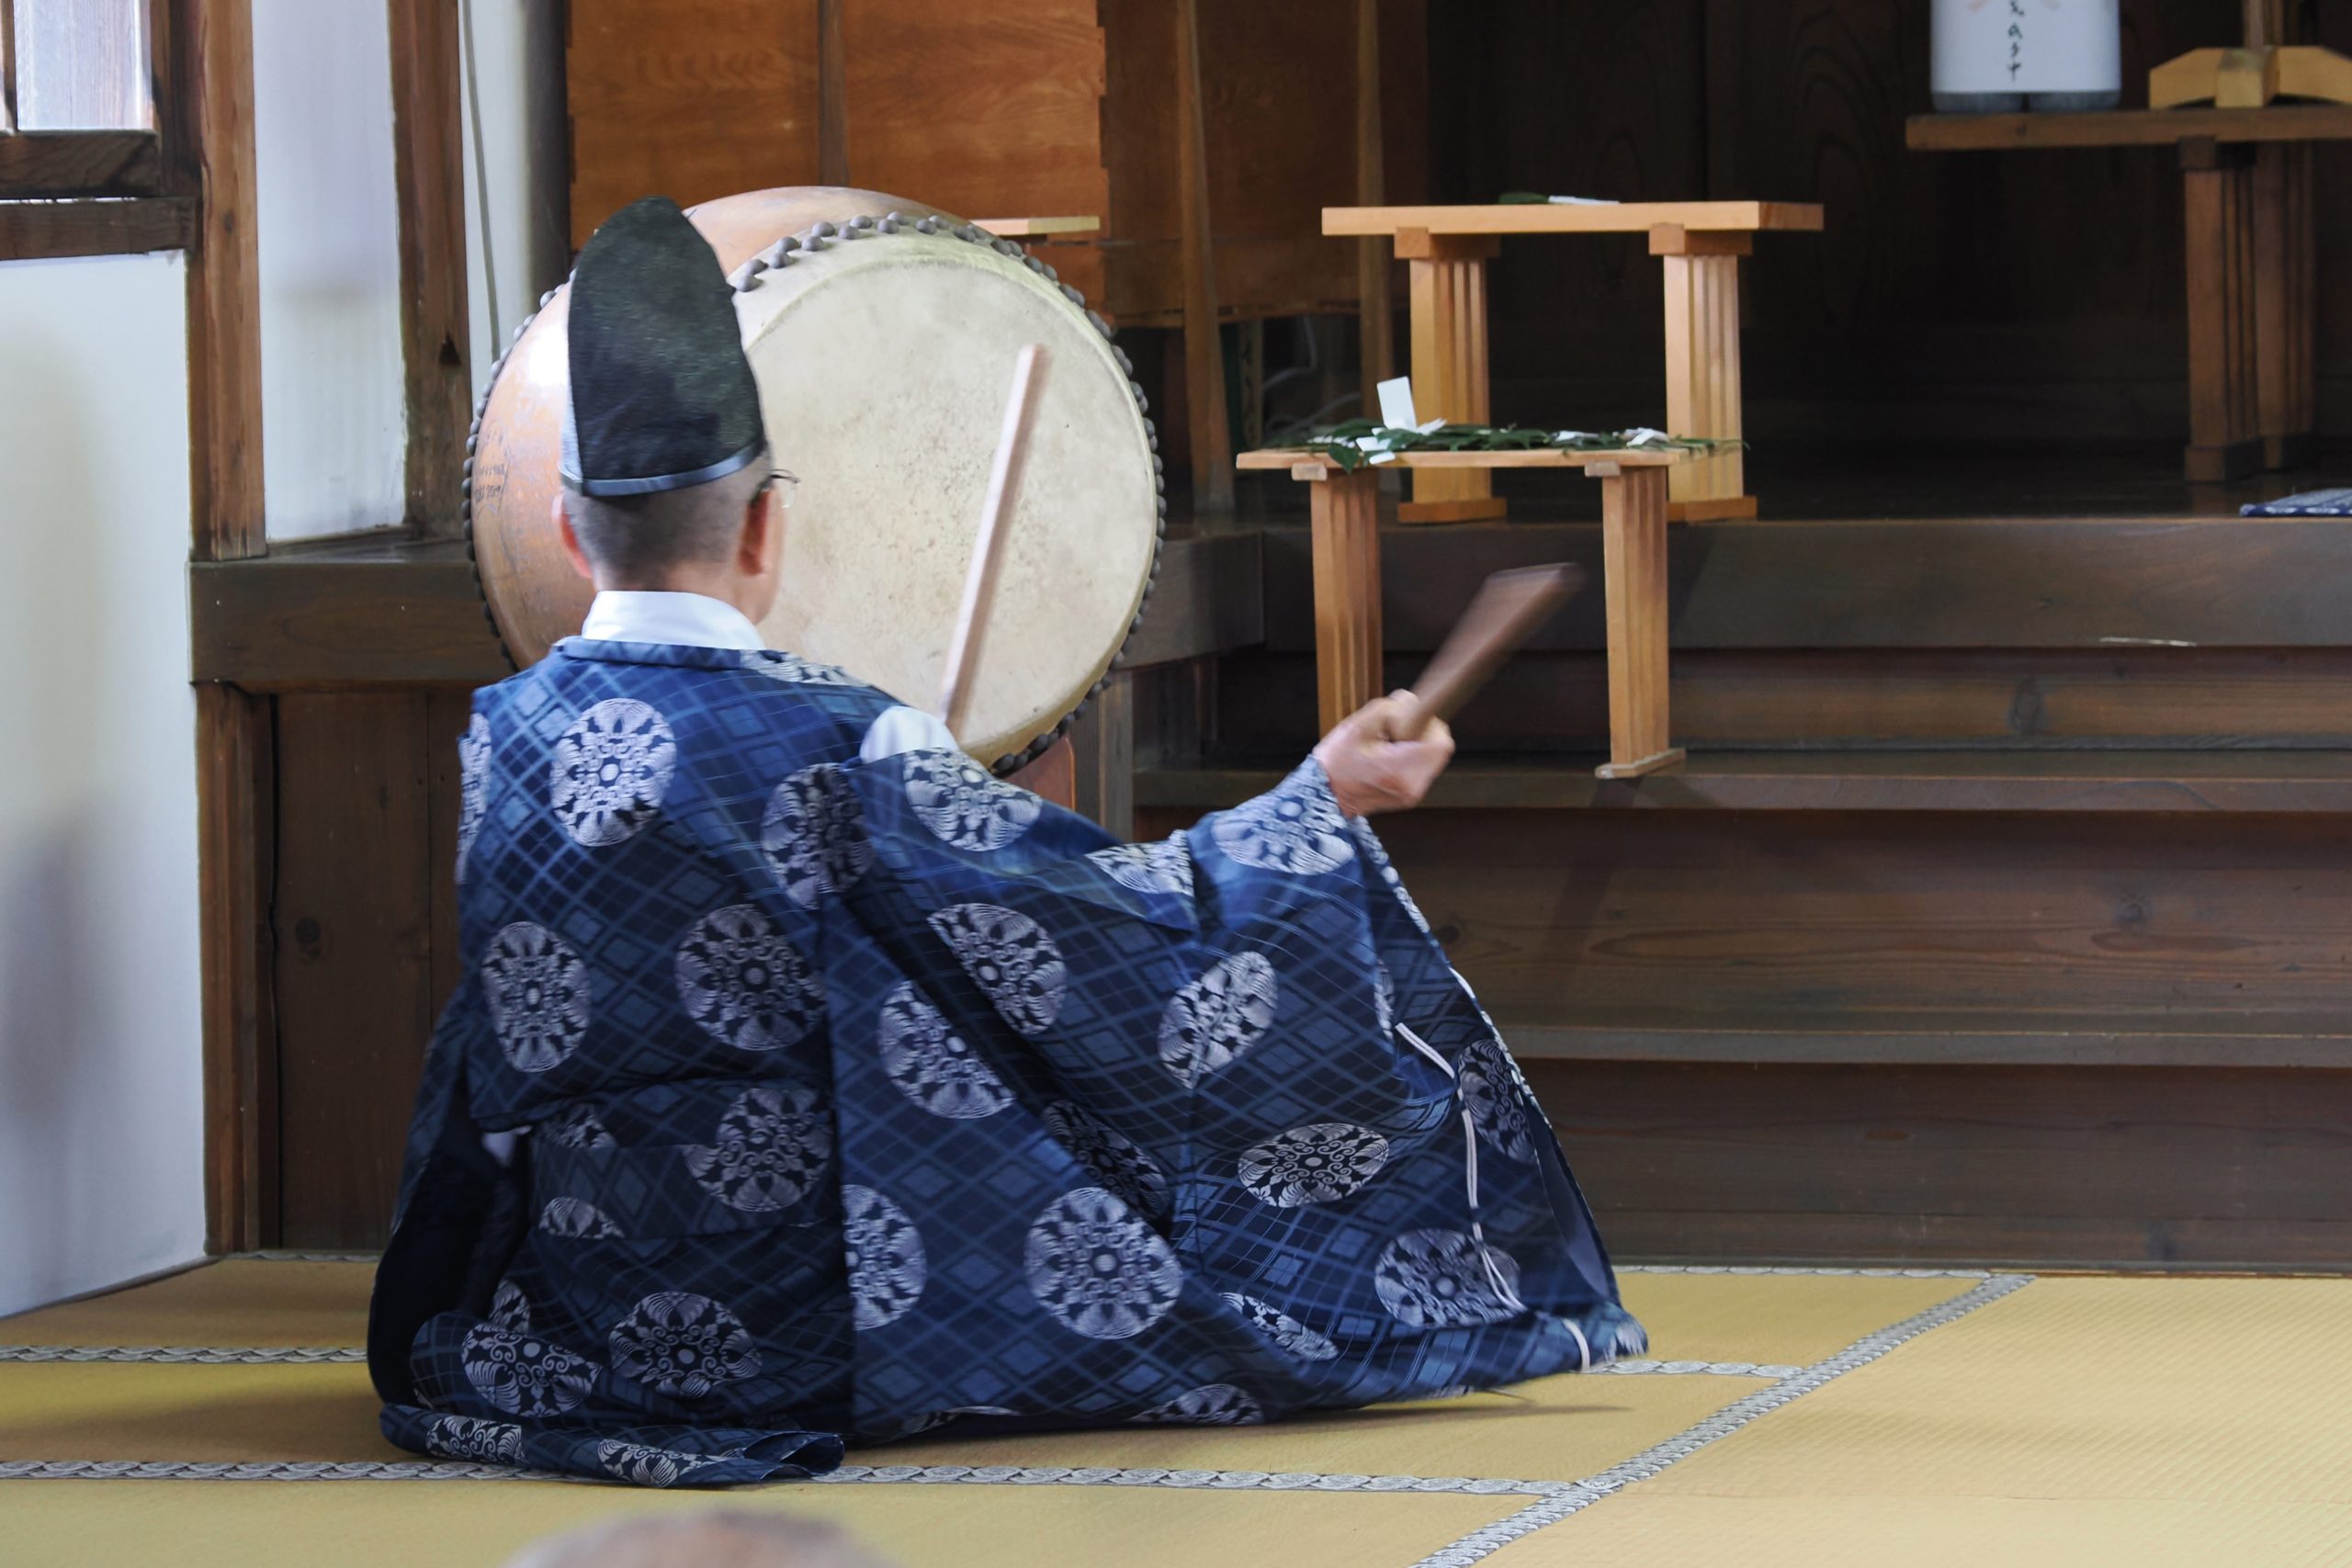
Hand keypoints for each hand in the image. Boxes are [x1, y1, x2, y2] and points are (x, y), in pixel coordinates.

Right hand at [1312, 691, 1453, 817]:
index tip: (1410, 721)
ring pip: (1432, 759)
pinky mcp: (1409, 797)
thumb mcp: (1357, 726)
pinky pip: (1422, 769)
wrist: (1325, 796)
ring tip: (1388, 746)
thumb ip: (1389, 709)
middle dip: (1423, 734)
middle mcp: (1412, 787)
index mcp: (1400, 770)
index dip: (1431, 725)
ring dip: (1418, 746)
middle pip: (1440, 751)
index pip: (1441, 743)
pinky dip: (1412, 758)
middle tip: (1395, 732)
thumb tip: (1411, 702)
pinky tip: (1388, 757)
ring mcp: (1412, 795)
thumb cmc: (1336, 762)